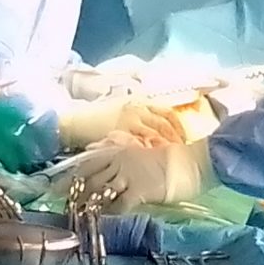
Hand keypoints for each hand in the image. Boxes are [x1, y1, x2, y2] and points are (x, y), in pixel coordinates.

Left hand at [54, 140, 214, 212]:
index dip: (70, 179)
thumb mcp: (141, 156)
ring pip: (100, 192)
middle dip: (74, 196)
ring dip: (88, 207)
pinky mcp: (140, 190)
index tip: (55, 190)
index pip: (87, 165)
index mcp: (119, 152)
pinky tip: (103, 224)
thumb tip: (105, 172)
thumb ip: (122, 164)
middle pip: (89, 180)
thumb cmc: (170, 161)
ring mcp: (129, 175)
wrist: (193, 163)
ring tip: (78, 219)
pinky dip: (109, 215)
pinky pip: (119, 205)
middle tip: (63, 210)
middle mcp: (120, 162)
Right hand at [59, 98, 185, 149]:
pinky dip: (148, 153)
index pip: (167, 113)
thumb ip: (140, 116)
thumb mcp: (122, 108)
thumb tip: (158, 128)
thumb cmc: (99, 116)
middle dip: (176, 139)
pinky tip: (153, 162)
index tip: (186, 139)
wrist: (77, 121)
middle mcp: (137, 109)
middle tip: (184, 152)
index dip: (179, 127)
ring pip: (154, 135)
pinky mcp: (120, 133)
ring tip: (173, 160)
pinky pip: (139, 144)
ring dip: (165, 147)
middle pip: (164, 124)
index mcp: (140, 102)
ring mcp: (128, 121)